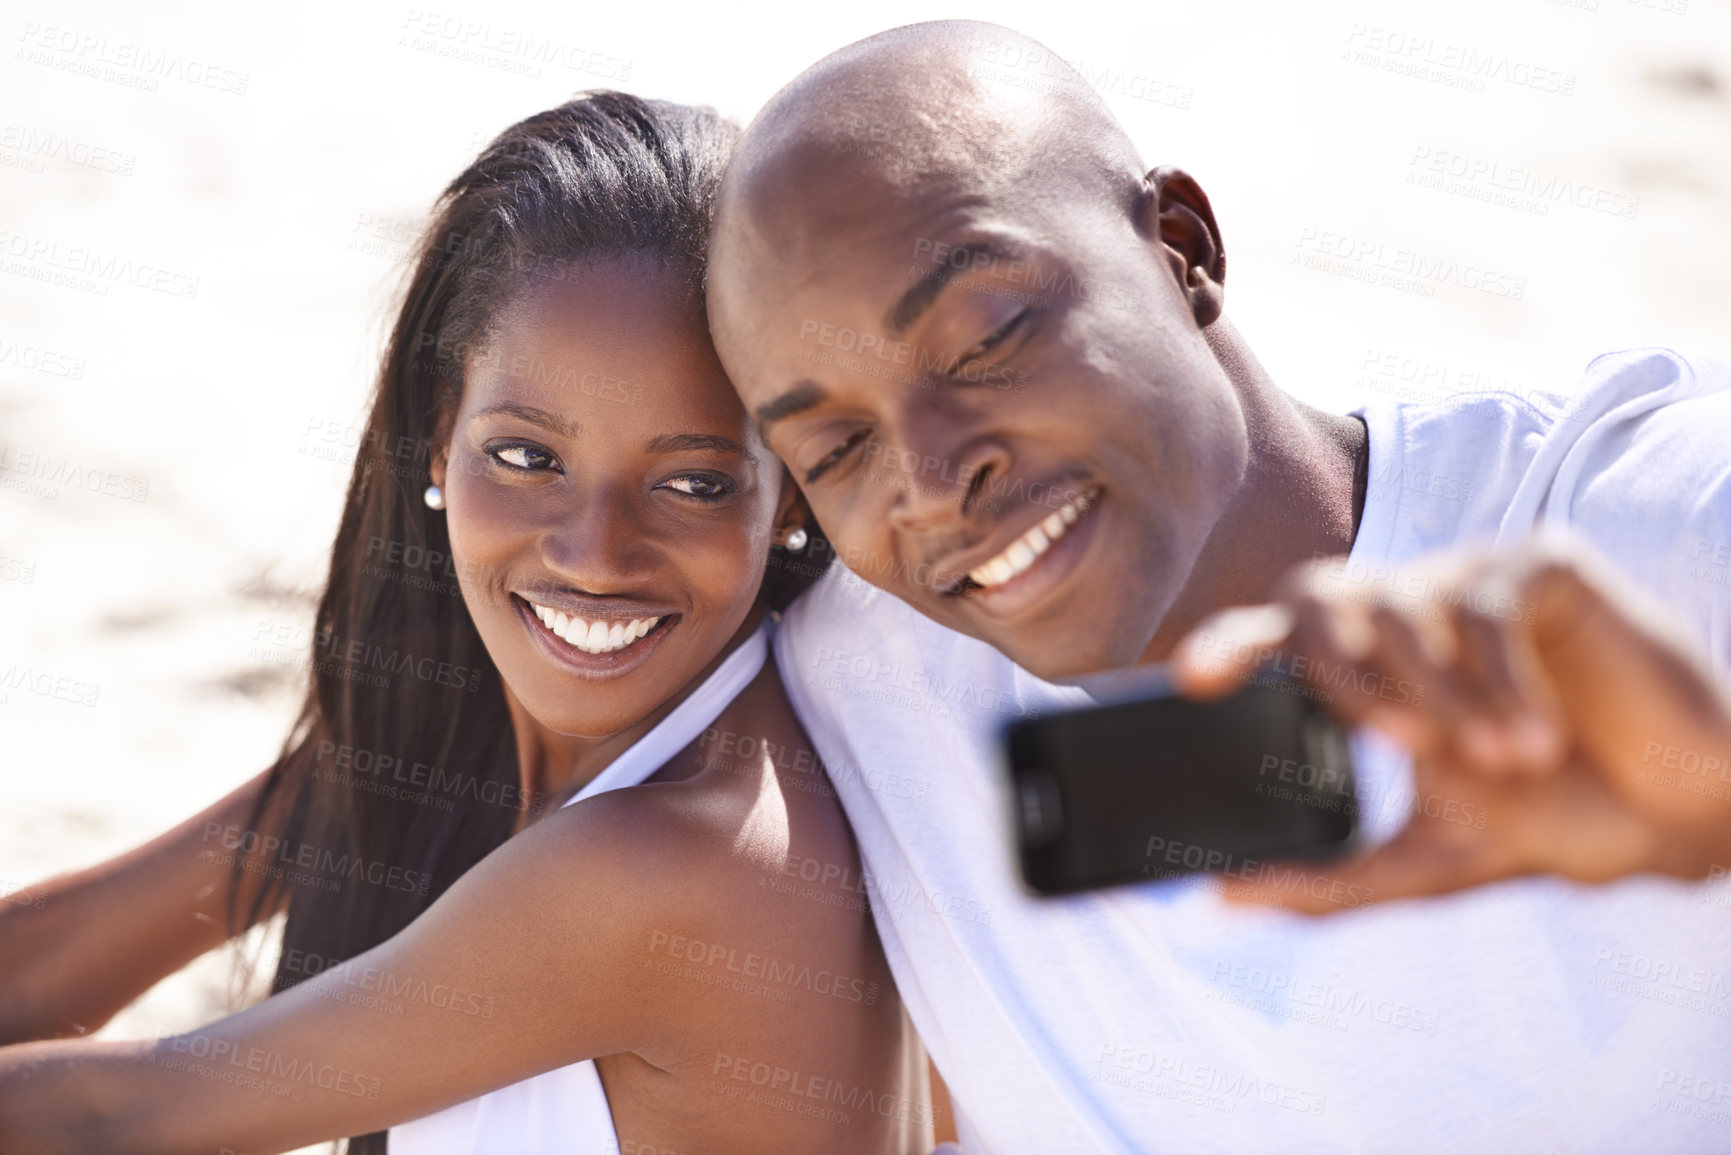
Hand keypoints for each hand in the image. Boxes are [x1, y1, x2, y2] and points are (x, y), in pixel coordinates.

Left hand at [1173, 535, 1730, 911]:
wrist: (1673, 806)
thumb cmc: (1542, 815)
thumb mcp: (1429, 857)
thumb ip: (1330, 878)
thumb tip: (1222, 897)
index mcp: (1360, 669)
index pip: (1268, 637)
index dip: (1224, 644)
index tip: (1189, 678)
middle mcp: (1397, 613)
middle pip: (1314, 595)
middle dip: (1337, 666)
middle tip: (1387, 740)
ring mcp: (1461, 580)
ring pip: (1402, 606)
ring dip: (1441, 696)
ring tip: (1497, 763)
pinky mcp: (1535, 566)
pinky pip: (1486, 604)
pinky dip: (1503, 679)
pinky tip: (1537, 737)